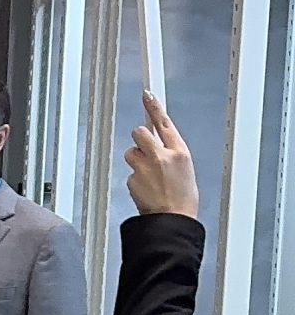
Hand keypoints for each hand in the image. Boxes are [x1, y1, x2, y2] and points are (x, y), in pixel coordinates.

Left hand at [125, 92, 197, 218]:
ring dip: (137, 162)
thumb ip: (170, 153)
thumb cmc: (182, 197)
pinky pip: (130, 173)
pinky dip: (136, 179)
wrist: (173, 220)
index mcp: (180, 152)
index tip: (146, 94)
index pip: (164, 123)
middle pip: (139, 133)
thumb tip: (157, 143)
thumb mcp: (184, 169)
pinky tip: (146, 190)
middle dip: (140, 140)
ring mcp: (145, 168)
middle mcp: (162, 157)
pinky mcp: (133, 179)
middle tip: (146, 153)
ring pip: (131, 153)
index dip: (154, 107)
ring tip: (149, 178)